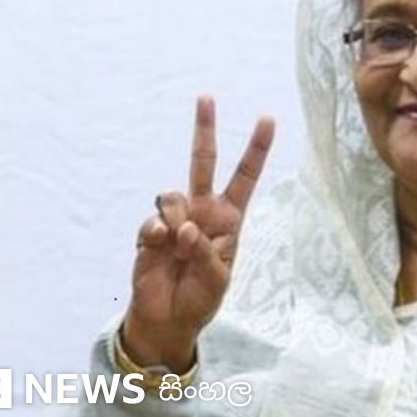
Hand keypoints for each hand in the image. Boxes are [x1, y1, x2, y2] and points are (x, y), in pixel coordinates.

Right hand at [122, 96, 274, 371]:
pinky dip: (157, 233)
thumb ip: (205, 250)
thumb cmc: (201, 298)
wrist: (167, 319)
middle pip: (203, 163)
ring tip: (178, 247)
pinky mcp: (149, 231)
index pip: (244, 178)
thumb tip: (184, 226)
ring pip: (172, 194)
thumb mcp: (217, 278)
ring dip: (176, 218)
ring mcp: (174, 218)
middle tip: (205, 97)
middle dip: (204, 130)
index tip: (267, 119)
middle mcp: (202, 211)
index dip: (256, 150)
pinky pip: (153, 218)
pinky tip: (159, 248)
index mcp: (228, 219)